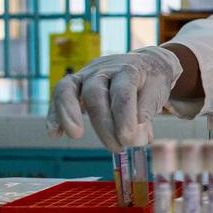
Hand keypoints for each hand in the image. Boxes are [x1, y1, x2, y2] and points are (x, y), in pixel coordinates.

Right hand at [46, 46, 182, 151]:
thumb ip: (147, 110)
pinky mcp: (75, 83)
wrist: (145, 64)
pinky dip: (54, 115)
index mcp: (129, 69)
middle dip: (102, 123)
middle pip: (95, 93)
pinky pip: (60, 96)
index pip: (122, 91)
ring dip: (68, 114)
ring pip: (69, 88)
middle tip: (116, 147)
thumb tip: (134, 135)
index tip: (128, 139)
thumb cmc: (151, 81)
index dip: (124, 116)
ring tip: (75, 134)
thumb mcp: (159, 91)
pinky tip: (54, 134)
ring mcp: (86, 74)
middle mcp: (104, 69)